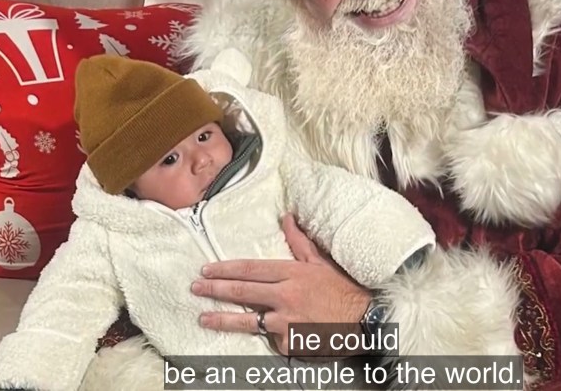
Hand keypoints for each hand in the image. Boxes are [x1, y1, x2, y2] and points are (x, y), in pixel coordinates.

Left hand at [193, 214, 370, 355]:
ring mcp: (286, 322)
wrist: (364, 321)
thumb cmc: (344, 290)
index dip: (226, 269)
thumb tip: (287, 218)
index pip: (251, 269)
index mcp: (292, 274)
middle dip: (215, 289)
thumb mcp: (322, 262)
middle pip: (242, 292)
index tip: (207, 269)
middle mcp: (285, 297)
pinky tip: (257, 335)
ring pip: (247, 320)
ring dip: (222, 319)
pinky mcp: (289, 342)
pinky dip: (266, 336)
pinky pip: (271, 339)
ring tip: (203, 318)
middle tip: (196, 287)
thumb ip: (300, 242)